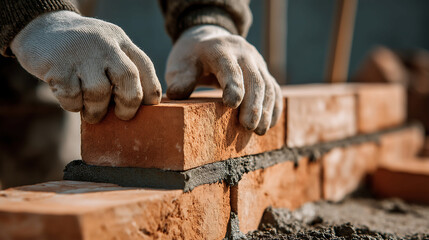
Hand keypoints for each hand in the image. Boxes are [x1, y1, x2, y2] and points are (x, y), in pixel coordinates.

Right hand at [11, 11, 160, 122]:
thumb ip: (123, 67)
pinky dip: (73, 105)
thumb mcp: (108, 47)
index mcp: (120, 40)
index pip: (144, 66)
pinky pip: (72, 96)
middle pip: (127, 77)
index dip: (151, 90)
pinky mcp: (58, 66)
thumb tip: (141, 105)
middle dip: (129, 103)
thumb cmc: (82, 50)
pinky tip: (71, 100)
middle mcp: (104, 44)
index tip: (150, 106)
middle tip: (124, 116)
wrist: (41, 28)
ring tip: (92, 113)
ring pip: (99, 91)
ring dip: (97, 110)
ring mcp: (80, 54)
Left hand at [165, 25, 282, 134]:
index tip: (231, 105)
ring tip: (259, 131)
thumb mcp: (179, 65)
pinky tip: (270, 124)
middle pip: (253, 78)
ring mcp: (256, 61)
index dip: (233, 85)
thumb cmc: (191, 59)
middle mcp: (242, 52)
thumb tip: (176, 94)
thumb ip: (180, 79)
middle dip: (253, 104)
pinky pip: (274, 88)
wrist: (208, 41)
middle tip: (249, 127)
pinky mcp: (263, 71)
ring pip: (267, 85)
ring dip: (265, 109)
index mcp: (219, 49)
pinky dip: (273, 107)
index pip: (229, 67)